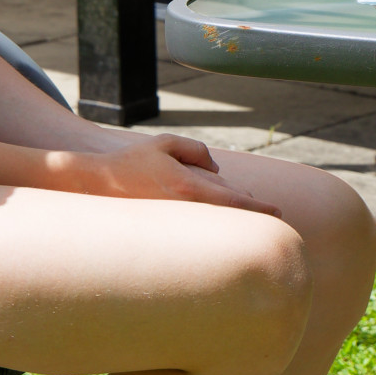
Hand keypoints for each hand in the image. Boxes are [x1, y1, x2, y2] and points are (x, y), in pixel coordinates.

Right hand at [79, 132, 280, 215]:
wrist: (97, 185)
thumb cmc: (132, 162)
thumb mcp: (166, 143)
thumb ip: (196, 151)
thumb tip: (215, 169)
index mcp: (189, 187)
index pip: (234, 201)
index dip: (259, 208)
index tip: (278, 213)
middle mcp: (184, 209)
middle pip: (226, 212)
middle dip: (241, 208)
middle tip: (254, 207)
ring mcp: (175, 223)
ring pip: (211, 219)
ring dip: (220, 212)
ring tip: (220, 203)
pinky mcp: (165, 230)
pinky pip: (194, 225)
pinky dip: (203, 217)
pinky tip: (198, 209)